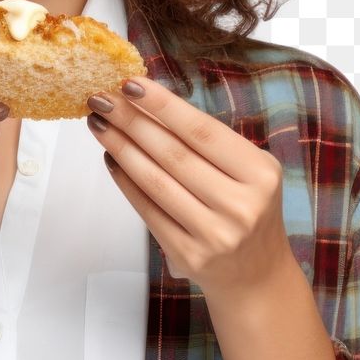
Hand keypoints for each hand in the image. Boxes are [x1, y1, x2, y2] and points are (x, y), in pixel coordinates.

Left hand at [85, 76, 292, 298]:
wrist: (257, 275)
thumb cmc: (245, 207)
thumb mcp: (246, 170)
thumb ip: (205, 141)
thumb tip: (146, 102)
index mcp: (260, 174)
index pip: (202, 131)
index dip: (163, 105)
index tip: (131, 84)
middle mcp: (241, 205)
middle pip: (173, 154)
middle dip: (131, 121)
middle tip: (101, 98)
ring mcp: (215, 234)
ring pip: (155, 181)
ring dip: (120, 147)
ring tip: (99, 123)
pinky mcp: (189, 255)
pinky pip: (147, 210)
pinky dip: (125, 181)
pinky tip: (111, 158)